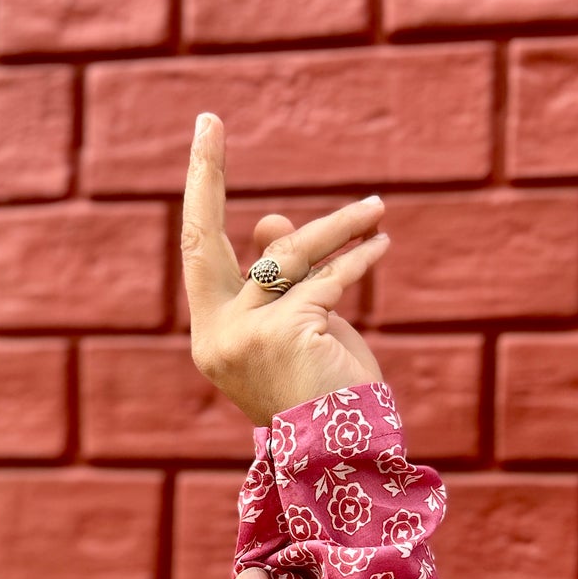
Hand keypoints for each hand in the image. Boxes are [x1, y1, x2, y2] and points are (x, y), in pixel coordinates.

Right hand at [183, 112, 390, 427]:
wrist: (342, 457)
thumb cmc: (320, 393)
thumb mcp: (297, 326)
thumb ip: (280, 278)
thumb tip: (270, 217)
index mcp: (210, 333)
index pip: (197, 251)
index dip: (199, 190)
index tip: (204, 134)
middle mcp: (214, 334)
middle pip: (201, 237)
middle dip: (202, 174)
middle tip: (207, 120)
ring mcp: (244, 335)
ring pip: (287, 257)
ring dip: (337, 229)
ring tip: (376, 211)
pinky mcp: (285, 333)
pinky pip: (326, 282)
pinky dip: (356, 260)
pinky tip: (380, 245)